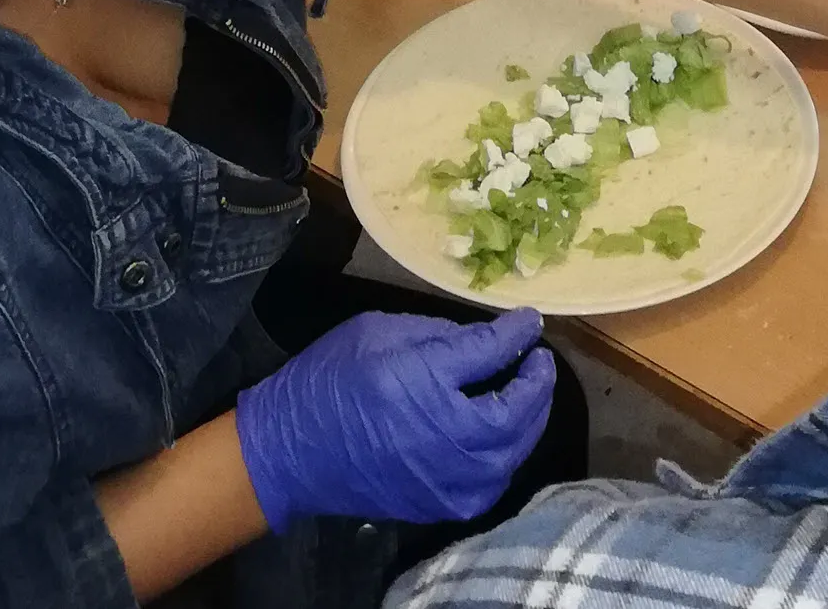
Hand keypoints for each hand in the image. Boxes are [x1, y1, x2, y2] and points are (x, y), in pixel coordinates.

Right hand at [234, 308, 553, 528]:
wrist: (289, 451)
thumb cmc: (329, 379)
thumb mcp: (378, 333)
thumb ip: (438, 334)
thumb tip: (487, 336)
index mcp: (425, 381)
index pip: (492, 352)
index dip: (519, 333)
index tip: (532, 321)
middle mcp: (446, 435)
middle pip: (516, 411)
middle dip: (536, 385)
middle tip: (538, 363)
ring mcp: (446, 478)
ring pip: (511, 453)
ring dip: (528, 422)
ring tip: (529, 397)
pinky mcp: (440, 505)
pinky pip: (492, 482)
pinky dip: (506, 456)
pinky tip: (503, 436)